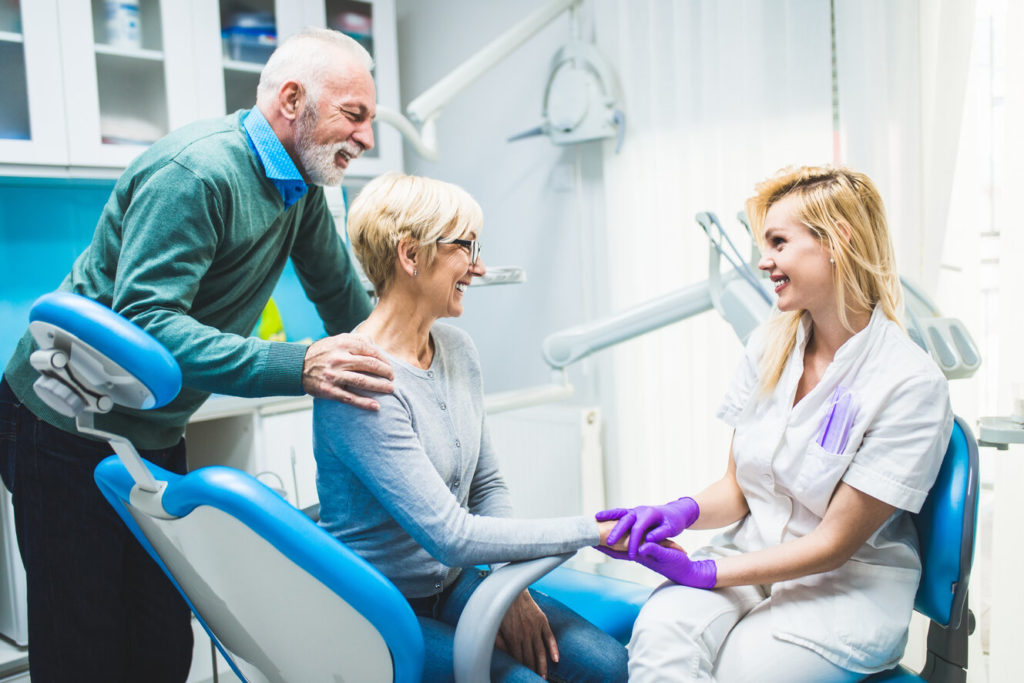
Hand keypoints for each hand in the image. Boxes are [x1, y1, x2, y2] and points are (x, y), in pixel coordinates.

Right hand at [301, 333, 393, 409]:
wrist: (297, 366)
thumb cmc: (323, 353)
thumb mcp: (337, 340)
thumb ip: (356, 340)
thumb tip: (375, 345)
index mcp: (343, 344)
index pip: (371, 351)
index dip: (384, 360)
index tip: (389, 366)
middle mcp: (339, 358)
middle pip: (370, 365)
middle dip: (385, 372)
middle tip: (393, 378)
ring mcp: (333, 375)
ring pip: (362, 381)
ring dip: (379, 386)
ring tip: (390, 389)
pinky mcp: (329, 390)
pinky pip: (350, 398)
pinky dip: (364, 403)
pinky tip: (376, 406)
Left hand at [495, 590, 557, 678]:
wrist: (511, 589)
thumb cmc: (500, 608)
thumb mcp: (494, 626)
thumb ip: (499, 642)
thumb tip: (504, 654)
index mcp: (512, 638)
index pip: (519, 659)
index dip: (522, 668)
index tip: (524, 676)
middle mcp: (525, 635)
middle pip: (530, 658)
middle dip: (532, 670)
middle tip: (535, 679)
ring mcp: (535, 628)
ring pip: (541, 651)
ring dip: (543, 665)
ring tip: (544, 676)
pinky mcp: (542, 620)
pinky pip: (550, 637)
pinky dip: (553, 649)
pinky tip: (556, 659)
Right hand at [595, 496, 699, 557]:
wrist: (678, 510)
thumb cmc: (675, 520)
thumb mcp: (672, 528)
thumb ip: (660, 534)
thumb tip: (649, 540)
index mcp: (650, 514)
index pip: (638, 529)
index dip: (634, 542)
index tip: (632, 555)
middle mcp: (640, 511)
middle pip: (624, 520)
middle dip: (615, 532)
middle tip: (606, 543)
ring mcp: (635, 511)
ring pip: (619, 514)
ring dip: (607, 517)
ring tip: (595, 521)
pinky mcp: (633, 513)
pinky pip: (618, 513)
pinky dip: (609, 515)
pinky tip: (599, 517)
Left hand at [595, 541, 716, 588]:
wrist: (687, 571)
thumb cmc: (677, 564)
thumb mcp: (667, 555)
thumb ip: (654, 550)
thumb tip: (641, 547)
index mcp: (640, 554)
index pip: (618, 551)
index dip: (604, 547)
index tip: (591, 541)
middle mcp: (639, 554)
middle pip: (616, 549)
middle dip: (604, 542)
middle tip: (591, 535)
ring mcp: (643, 553)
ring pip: (623, 547)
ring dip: (612, 541)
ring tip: (602, 534)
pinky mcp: (649, 552)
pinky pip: (632, 545)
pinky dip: (624, 540)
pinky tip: (622, 536)